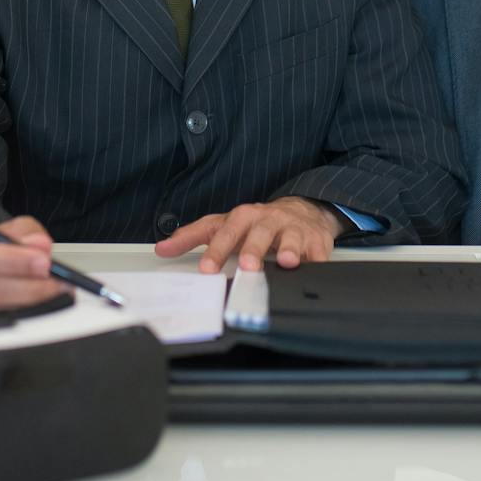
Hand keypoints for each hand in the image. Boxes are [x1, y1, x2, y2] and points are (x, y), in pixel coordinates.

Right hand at [0, 215, 68, 314]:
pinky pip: (1, 319)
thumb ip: (27, 232)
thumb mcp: (11, 229)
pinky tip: (42, 302)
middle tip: (57, 280)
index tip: (43, 262)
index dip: (13, 260)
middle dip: (30, 286)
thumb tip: (39, 245)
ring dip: (33, 301)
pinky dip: (25, 312)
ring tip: (57, 289)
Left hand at [154, 197, 343, 272]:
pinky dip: (317, 259)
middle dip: (253, 249)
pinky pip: (318, 250)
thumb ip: (193, 236)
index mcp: (243, 217)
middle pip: (259, 233)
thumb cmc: (258, 224)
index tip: (207, 268)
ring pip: (290, 237)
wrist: (303, 212)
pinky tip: (314, 266)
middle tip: (248, 266)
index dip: (216, 249)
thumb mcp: (225, 225)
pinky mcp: (316, 240)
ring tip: (286, 261)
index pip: (226, 231)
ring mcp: (293, 229)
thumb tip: (162, 247)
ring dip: (288, 249)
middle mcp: (268, 220)